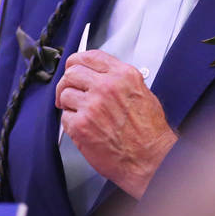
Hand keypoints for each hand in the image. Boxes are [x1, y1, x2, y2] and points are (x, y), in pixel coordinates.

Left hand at [55, 49, 177, 198]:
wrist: (150, 159)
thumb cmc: (150, 132)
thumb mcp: (142, 92)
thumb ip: (119, 80)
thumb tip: (100, 76)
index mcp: (123, 76)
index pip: (90, 56)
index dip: (76, 61)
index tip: (72, 67)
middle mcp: (107, 87)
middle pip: (72, 72)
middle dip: (67, 83)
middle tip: (68, 92)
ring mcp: (92, 105)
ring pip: (65, 94)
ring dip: (69, 104)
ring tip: (80, 114)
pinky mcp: (81, 125)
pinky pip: (64, 117)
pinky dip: (70, 123)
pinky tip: (84, 128)